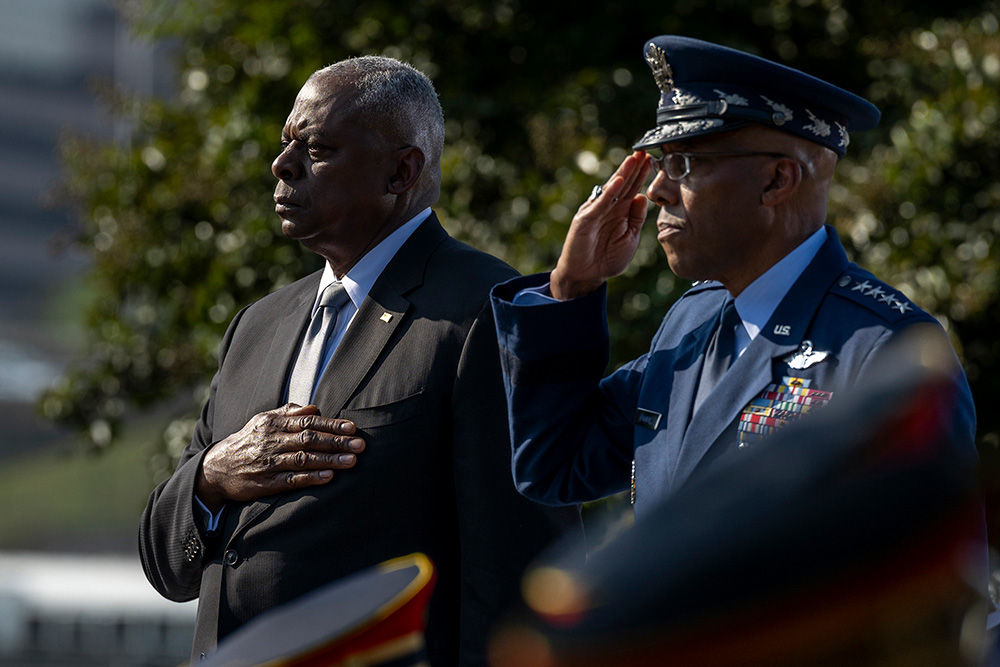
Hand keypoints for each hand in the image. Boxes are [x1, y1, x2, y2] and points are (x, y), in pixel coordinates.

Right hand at [197, 403, 363, 509]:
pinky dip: (311, 478)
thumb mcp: (263, 421)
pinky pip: (292, 480)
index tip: (352, 428)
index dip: (331, 425)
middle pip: (309, 440)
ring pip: (304, 459)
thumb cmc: (248, 441)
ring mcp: (269, 463)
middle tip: (360, 445)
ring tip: (352, 461)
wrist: (216, 469)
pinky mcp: (266, 483)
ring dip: (329, 460)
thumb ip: (289, 413)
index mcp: (273, 424)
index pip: (308, 422)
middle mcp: (272, 442)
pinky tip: (329, 477)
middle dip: (337, 442)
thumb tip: (315, 408)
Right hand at [550, 151, 650, 299]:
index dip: (642, 174)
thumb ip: (637, 218)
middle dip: (634, 167)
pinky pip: (599, 204)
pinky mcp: (586, 219)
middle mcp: (608, 207)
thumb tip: (643, 196)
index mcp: (620, 211)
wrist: (586, 275)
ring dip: (623, 173)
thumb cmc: (607, 257)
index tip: (653, 159)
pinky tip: (619, 181)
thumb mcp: (630, 238)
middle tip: (644, 150)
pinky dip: (609, 193)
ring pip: (612, 189)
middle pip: (624, 183)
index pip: (633, 188)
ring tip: (633, 159)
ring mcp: (596, 211)